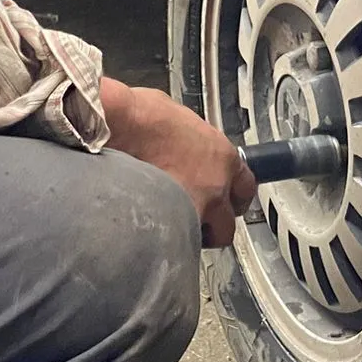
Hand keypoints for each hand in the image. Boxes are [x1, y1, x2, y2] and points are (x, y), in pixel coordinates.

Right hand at [100, 77, 256, 246]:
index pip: (246, 188)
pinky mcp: (170, 226)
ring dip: (191, 236)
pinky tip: (151, 234)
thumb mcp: (177, 116)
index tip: (227, 202)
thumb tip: (183, 144)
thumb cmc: (140, 117)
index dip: (234, 198)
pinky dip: (167, 243)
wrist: (115, 130)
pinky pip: (176, 246)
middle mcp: (215, 187)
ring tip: (170, 229)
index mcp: (221, 156)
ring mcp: (195, 209)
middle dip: (214, 225)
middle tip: (196, 219)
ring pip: (203, 239)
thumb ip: (191, 139)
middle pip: (228, 223)